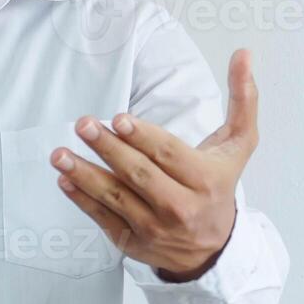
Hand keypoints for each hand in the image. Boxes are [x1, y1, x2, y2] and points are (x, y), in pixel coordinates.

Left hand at [49, 48, 258, 281]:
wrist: (213, 249)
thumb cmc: (219, 185)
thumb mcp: (238, 145)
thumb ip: (243, 100)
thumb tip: (243, 54)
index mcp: (205, 180)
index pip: (169, 155)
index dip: (142, 137)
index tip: (118, 119)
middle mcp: (180, 207)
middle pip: (140, 175)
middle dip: (109, 149)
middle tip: (83, 125)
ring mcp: (154, 228)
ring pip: (116, 198)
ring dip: (84, 175)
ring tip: (60, 155)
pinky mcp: (132, 242)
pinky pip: (104, 219)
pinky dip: (82, 200)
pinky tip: (64, 180)